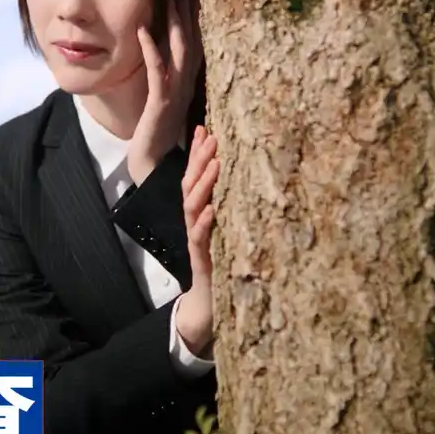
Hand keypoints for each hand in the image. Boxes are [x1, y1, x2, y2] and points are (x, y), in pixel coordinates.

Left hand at [128, 0, 202, 185]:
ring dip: (176, 23)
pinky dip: (151, 49)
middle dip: (191, 9)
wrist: (152, 163)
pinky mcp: (161, 103)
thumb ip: (169, 73)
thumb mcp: (165, 96)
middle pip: (194, 39)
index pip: (197, 40)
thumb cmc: (156, 130)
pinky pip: (158, 71)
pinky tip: (143, 30)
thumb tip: (165, 47)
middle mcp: (188, 83)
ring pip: (180, 51)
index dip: (197, 14)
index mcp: (189, 80)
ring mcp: (177, 92)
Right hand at [175, 125, 218, 355]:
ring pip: (193, 207)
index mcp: (199, 215)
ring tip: (215, 164)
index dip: (197, 154)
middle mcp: (194, 223)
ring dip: (203, 184)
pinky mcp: (203, 259)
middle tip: (211, 135)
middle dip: (199, 160)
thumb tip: (243, 183)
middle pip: (191, 186)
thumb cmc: (220, 266)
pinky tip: (212, 209)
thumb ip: (228, 209)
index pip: (195, 179)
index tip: (204, 128)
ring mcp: (197, 240)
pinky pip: (200, 238)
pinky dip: (205, 222)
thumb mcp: (225, 233)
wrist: (208, 305)